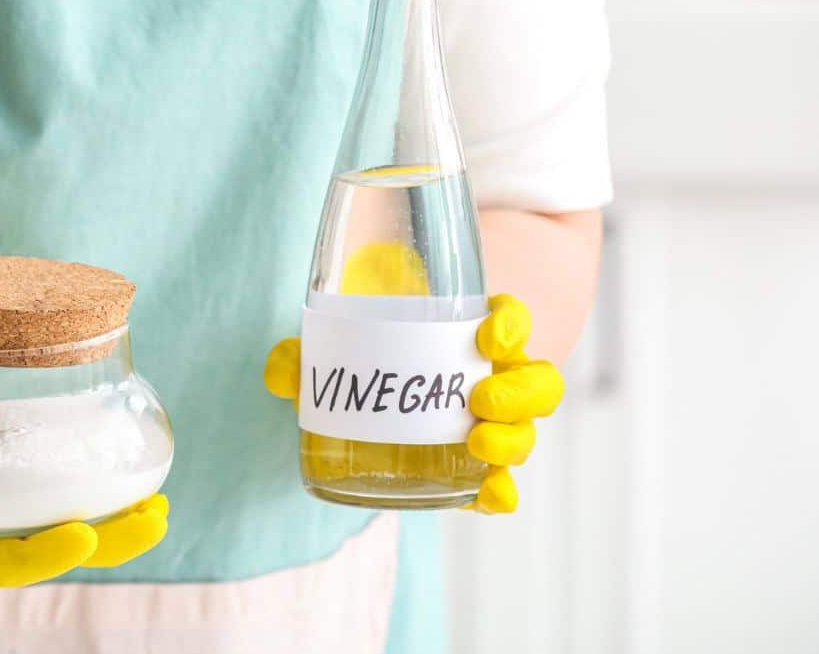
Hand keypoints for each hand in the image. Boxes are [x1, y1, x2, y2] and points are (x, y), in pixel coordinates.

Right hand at [0, 307, 167, 591]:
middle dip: (105, 539)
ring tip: (156, 496)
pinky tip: (113, 467)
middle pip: (42, 552)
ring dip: (106, 516)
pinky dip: (80, 488)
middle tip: (156, 512)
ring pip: (51, 527)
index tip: (85, 536)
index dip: (43, 556)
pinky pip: (41, 499)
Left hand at [263, 293, 563, 513]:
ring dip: (513, 440)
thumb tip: (282, 372)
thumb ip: (305, 354)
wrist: (368, 390)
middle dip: (519, 393)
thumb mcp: (335, 343)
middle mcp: (491, 377)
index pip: (510, 320)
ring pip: (526, 431)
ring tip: (479, 443)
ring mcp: (488, 424)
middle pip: (536, 383)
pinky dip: (501, 493)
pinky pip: (500, 482)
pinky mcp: (471, 468)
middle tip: (479, 400)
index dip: (511, 324)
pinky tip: (491, 497)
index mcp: (468, 333)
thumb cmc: (362, 351)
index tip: (489, 334)